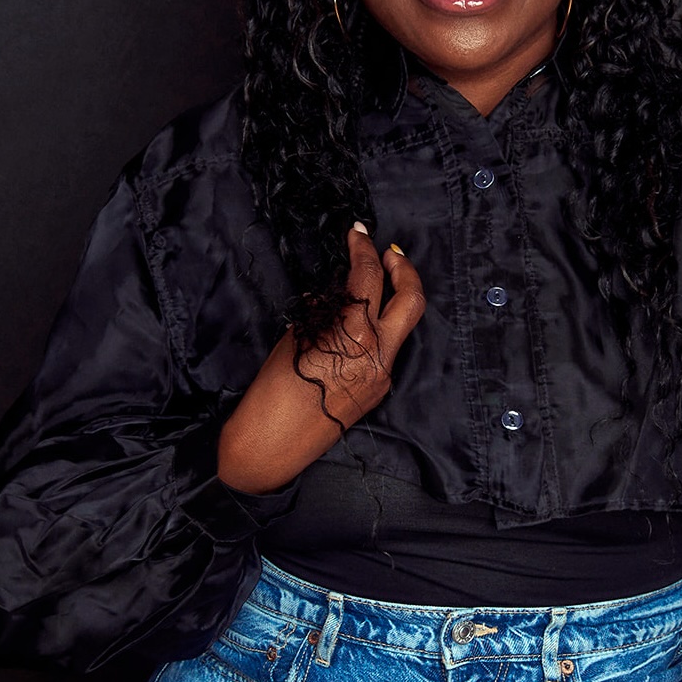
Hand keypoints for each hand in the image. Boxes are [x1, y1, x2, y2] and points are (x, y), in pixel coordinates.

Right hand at [217, 223, 424, 492]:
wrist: (270, 448)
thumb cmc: (270, 393)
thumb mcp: (292, 340)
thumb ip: (320, 312)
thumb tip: (332, 293)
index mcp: (354, 337)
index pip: (367, 279)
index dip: (363, 249)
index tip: (358, 232)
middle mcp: (378, 355)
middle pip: (411, 301)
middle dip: (404, 270)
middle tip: (389, 253)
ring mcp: (383, 376)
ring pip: (403, 326)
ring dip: (394, 299)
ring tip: (377, 281)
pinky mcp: (379, 391)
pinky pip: (388, 349)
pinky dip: (378, 329)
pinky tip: (357, 324)